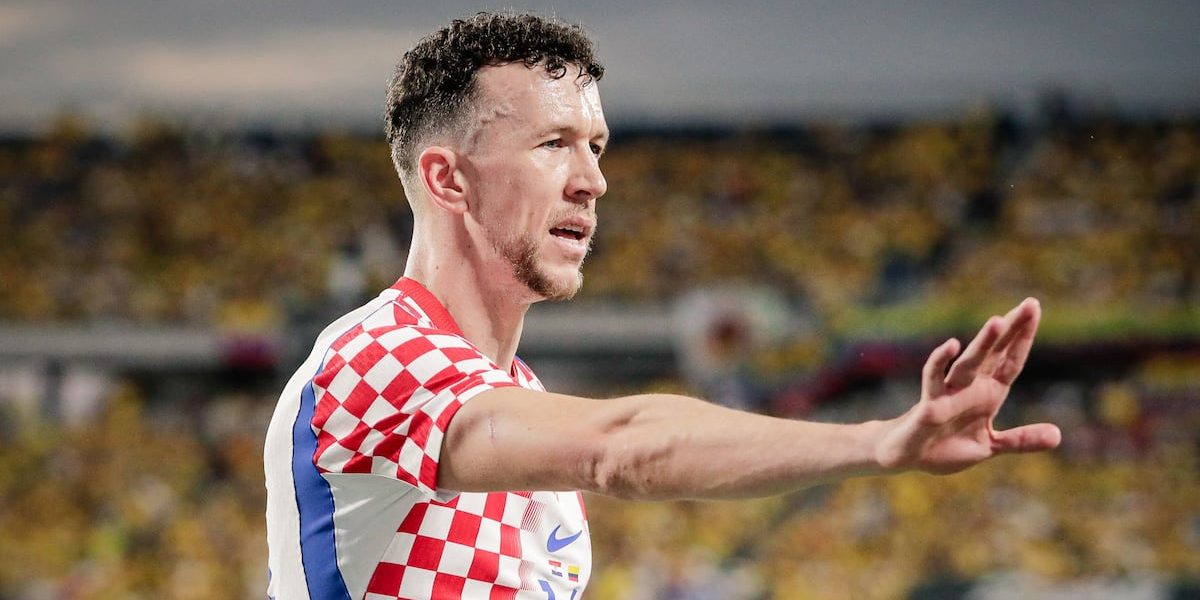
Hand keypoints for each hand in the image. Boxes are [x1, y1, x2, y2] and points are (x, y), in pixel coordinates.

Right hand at [876, 298, 1061, 473]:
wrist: (910, 456)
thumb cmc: (947, 446)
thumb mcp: (990, 445)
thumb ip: (1021, 440)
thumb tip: (1058, 436)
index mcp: (989, 394)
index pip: (1011, 360)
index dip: (1024, 337)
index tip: (1035, 308)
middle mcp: (971, 386)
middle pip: (994, 353)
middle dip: (1011, 329)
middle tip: (1030, 304)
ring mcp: (950, 392)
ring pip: (969, 362)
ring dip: (983, 343)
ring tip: (997, 321)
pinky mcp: (930, 403)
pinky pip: (934, 378)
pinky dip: (940, 361)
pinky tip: (951, 345)